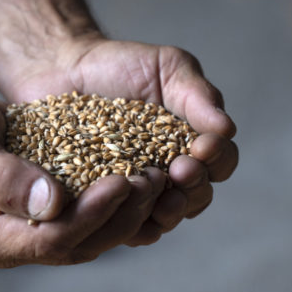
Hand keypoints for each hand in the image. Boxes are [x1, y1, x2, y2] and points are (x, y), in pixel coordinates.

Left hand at [0, 37, 238, 245]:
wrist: (64, 68)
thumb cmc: (122, 65)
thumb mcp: (167, 68)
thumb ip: (198, 94)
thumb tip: (227, 128)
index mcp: (192, 145)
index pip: (221, 163)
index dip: (218, 159)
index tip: (203, 146)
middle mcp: (170, 176)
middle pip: (196, 198)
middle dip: (194, 187)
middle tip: (181, 170)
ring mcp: (136, 193)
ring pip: (161, 219)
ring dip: (167, 212)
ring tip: (158, 196)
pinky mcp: (101, 204)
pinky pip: (119, 226)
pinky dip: (125, 223)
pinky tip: (120, 208)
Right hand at [0, 87, 171, 266]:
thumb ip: (1, 177)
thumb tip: (51, 203)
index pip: (50, 240)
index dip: (90, 215)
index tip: (121, 182)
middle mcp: (12, 243)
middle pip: (79, 244)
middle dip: (120, 214)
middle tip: (152, 179)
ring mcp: (32, 230)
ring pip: (92, 233)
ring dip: (127, 209)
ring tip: (156, 176)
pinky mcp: (49, 211)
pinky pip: (91, 214)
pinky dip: (118, 198)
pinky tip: (142, 173)